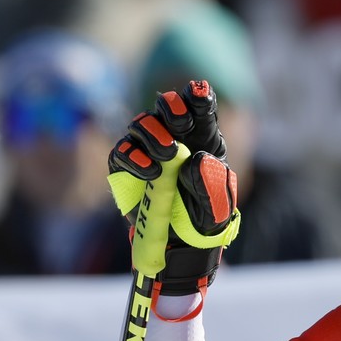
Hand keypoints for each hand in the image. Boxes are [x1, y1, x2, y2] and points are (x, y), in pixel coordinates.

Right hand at [107, 79, 240, 294]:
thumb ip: (211, 183)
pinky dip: (134, 158)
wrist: (179, 248)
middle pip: (166, 107)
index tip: (200, 93)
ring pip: (141, 124)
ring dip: (153, 133)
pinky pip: (123, 152)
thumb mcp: (218, 206)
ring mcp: (147, 151)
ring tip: (167, 155)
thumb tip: (192, 158)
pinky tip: (151, 172)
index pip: (200, 109)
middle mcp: (174, 138)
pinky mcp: (125, 168)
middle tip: (181, 123)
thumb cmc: (204, 221)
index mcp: (203, 139)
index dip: (198, 96)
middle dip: (172, 108)